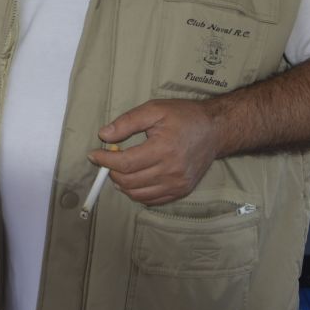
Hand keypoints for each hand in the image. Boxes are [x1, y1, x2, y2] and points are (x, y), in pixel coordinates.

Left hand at [93, 99, 220, 206]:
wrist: (215, 129)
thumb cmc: (184, 116)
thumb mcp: (155, 109)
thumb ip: (127, 122)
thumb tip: (104, 135)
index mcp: (163, 149)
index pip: (125, 163)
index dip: (105, 160)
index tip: (94, 154)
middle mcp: (171, 171)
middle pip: (129, 181)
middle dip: (111, 171)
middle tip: (106, 160)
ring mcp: (177, 184)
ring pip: (138, 194)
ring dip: (122, 184)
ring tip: (118, 170)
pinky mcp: (182, 191)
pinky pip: (152, 199)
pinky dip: (138, 192)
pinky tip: (134, 179)